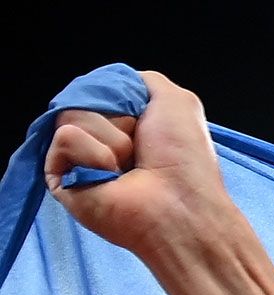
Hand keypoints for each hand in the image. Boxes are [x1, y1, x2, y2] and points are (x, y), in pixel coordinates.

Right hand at [45, 72, 237, 256]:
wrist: (180, 206)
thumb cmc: (185, 160)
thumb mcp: (177, 102)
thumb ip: (145, 81)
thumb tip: (115, 82)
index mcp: (124, 123)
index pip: (98, 86)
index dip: (120, 96)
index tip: (145, 117)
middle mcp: (99, 139)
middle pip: (80, 98)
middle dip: (115, 116)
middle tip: (139, 146)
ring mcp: (78, 158)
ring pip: (69, 115)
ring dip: (111, 137)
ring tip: (128, 165)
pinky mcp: (62, 177)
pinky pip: (64, 137)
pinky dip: (93, 152)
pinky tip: (110, 175)